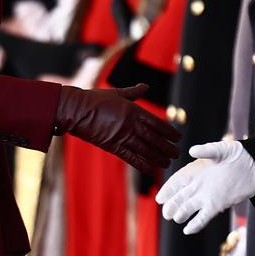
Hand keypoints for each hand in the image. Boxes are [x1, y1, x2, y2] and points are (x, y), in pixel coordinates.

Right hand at [54, 83, 179, 173]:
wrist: (76, 110)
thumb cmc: (95, 99)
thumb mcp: (117, 93)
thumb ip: (133, 92)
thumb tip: (145, 86)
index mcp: (133, 110)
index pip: (156, 123)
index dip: (169, 131)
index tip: (178, 137)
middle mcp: (130, 124)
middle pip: (154, 138)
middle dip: (167, 147)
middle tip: (176, 153)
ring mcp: (122, 136)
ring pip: (145, 150)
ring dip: (158, 157)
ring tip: (167, 163)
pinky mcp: (112, 146)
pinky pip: (130, 157)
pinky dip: (141, 164)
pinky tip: (150, 169)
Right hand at [156, 140, 254, 234]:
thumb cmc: (238, 154)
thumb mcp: (221, 149)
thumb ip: (206, 150)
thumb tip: (192, 150)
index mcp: (196, 171)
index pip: (177, 181)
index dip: (168, 189)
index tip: (160, 198)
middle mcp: (199, 184)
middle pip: (180, 197)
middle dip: (172, 205)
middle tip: (166, 213)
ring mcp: (207, 196)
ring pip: (189, 207)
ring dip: (182, 214)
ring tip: (175, 219)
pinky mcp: (217, 205)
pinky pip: (203, 217)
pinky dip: (196, 224)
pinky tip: (188, 230)